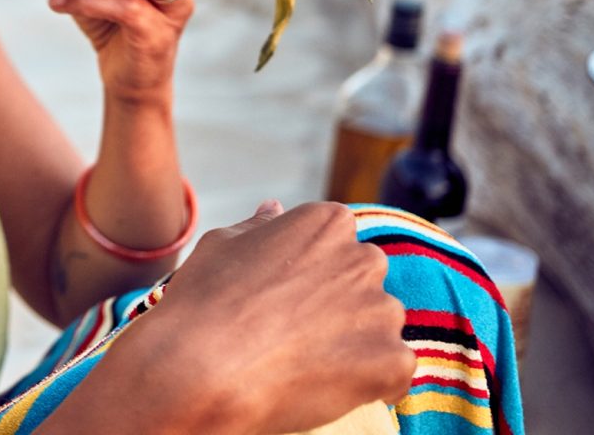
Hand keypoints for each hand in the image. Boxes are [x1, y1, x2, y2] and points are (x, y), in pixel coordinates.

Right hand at [118, 201, 415, 433]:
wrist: (201, 367)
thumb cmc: (205, 300)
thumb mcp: (222, 244)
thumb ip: (260, 226)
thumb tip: (275, 209)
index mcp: (327, 223)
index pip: (337, 243)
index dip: (311, 273)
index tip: (285, 296)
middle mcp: (364, 259)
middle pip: (362, 283)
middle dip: (339, 304)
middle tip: (293, 331)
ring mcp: (382, 312)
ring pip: (378, 328)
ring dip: (355, 343)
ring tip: (304, 362)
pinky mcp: (393, 361)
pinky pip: (392, 372)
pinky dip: (368, 382)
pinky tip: (324, 385)